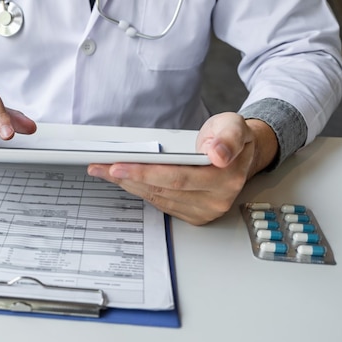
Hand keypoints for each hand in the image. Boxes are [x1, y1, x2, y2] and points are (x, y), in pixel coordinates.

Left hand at [87, 113, 277, 224]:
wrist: (240, 155)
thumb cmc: (230, 137)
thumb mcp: (234, 125)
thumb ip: (228, 136)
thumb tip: (216, 153)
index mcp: (225, 178)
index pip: (177, 177)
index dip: (145, 173)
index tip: (119, 166)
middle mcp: (215, 199)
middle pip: (162, 190)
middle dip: (127, 178)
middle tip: (101, 167)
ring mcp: (204, 210)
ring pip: (157, 198)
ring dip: (128, 185)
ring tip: (104, 170)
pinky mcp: (193, 215)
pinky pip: (160, 203)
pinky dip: (139, 190)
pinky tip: (124, 180)